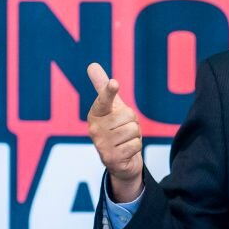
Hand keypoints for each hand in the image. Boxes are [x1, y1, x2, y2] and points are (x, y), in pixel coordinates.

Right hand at [86, 63, 143, 201]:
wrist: (120, 163)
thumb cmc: (116, 130)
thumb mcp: (112, 109)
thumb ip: (103, 89)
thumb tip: (91, 65)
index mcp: (95, 114)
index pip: (103, 100)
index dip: (109, 91)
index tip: (114, 83)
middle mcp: (94, 129)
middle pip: (129, 114)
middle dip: (133, 122)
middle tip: (124, 130)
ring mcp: (101, 144)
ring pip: (133, 129)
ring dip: (135, 136)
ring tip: (125, 141)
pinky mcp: (111, 158)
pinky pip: (136, 144)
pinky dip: (135, 148)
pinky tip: (126, 151)